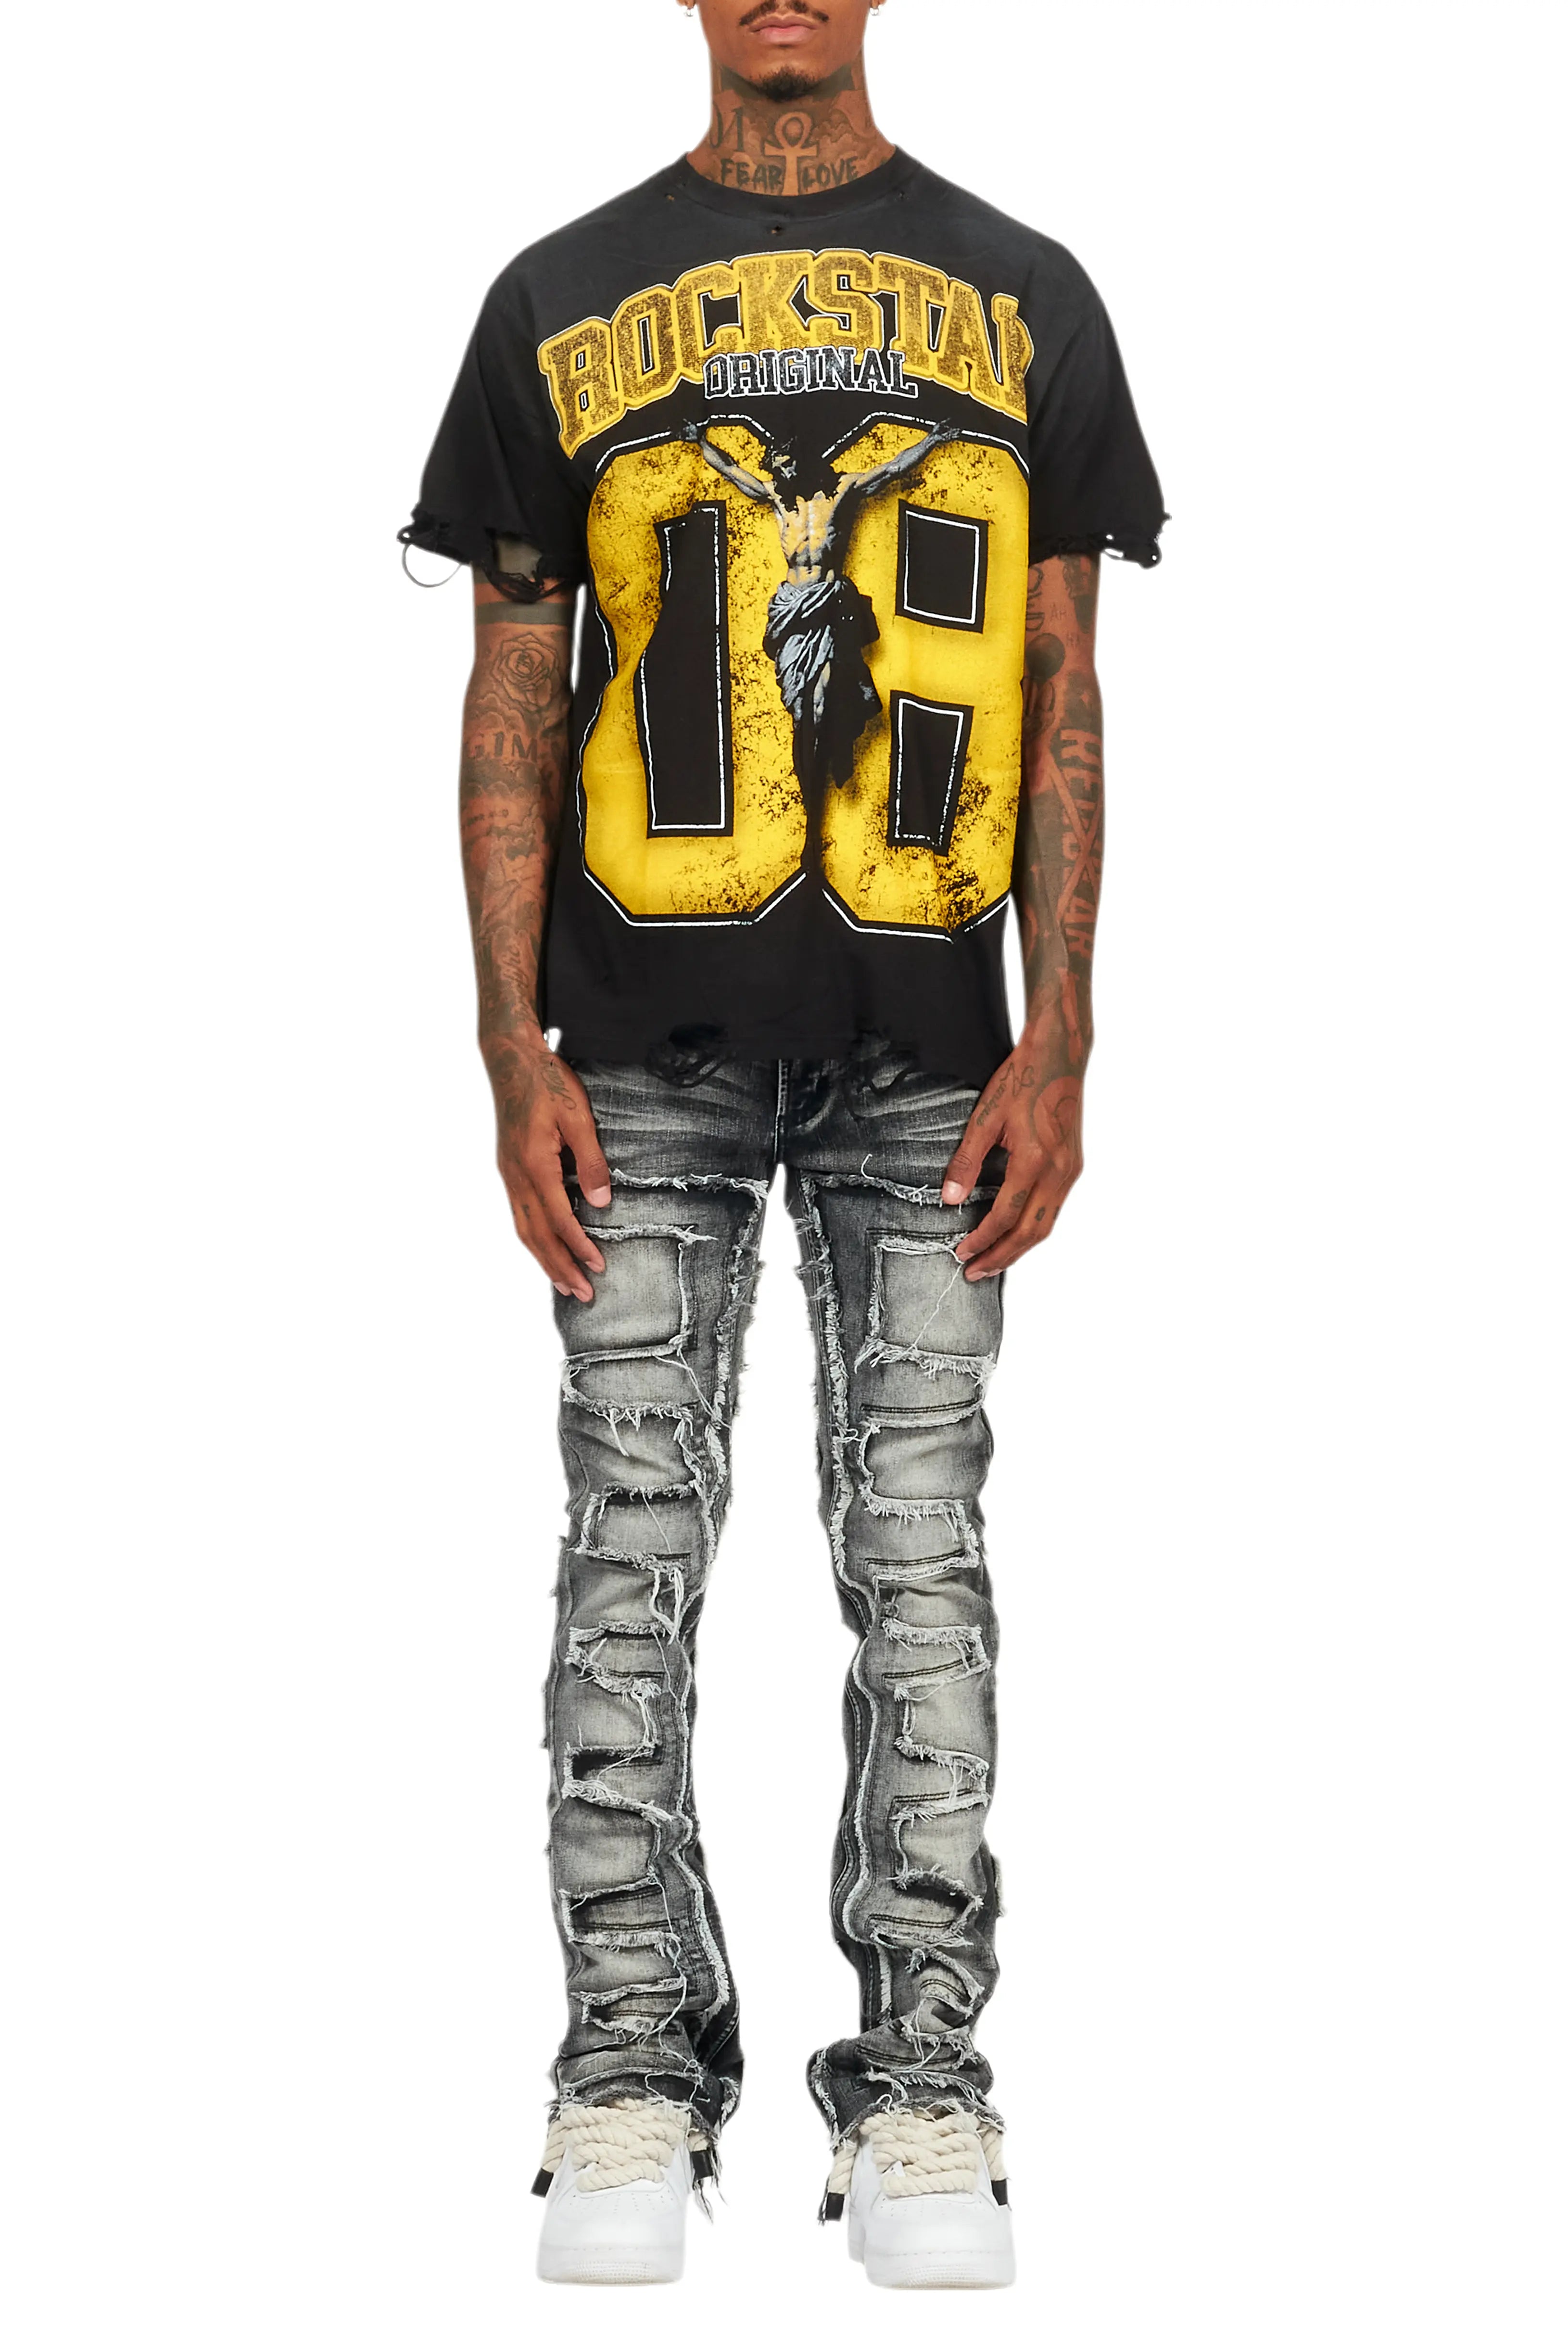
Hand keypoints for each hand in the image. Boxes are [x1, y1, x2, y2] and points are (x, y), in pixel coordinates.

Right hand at [484, 1034, 612, 1301]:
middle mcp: (516, 1176)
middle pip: (536, 1234)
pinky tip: (545, 1249)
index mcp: (535, 1164)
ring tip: (565, 1284)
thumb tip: (601, 1200)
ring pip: (524, 1228)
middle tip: (583, 1294)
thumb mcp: (578, 1117)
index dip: (578, 1246)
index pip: (558, 1218)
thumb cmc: (548, 1082)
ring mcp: (509, 1174)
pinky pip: (519, 1214)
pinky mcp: (509, 1169)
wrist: (511, 1059)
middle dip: (560, 1267)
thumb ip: (590, 1160)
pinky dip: (533, 1239)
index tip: (598, 1267)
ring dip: (544, 1259)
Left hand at [940, 1053, 1083, 1278]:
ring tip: (993, 1260)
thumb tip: (950, 1199)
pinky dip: (1033, 1228)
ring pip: (1047, 1225)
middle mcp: (1059, 1172)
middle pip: (1031, 1232)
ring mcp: (1070, 1170)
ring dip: (1019, 1247)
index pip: (1005, 1216)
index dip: (982, 1240)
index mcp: (1035, 1161)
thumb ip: (966, 1161)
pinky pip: (1054, 1209)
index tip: (962, 1253)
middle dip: (1002, 1256)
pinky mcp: (1073, 1166)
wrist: (1060, 1055)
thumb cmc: (1022, 1079)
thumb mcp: (985, 1116)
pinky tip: (1015, 1232)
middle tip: (975, 1272)